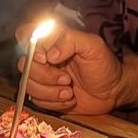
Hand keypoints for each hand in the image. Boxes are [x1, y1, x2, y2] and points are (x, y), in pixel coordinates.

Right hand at [16, 25, 137, 114]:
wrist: (113, 92)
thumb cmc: (105, 65)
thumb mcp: (93, 46)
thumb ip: (71, 41)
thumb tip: (49, 54)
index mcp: (54, 41)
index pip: (26, 34)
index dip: (31, 48)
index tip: (46, 59)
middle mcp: (45, 58)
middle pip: (25, 65)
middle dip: (46, 76)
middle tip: (67, 79)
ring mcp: (44, 78)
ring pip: (28, 85)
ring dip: (50, 92)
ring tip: (70, 91)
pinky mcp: (46, 96)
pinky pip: (37, 101)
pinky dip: (54, 103)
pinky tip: (69, 99)